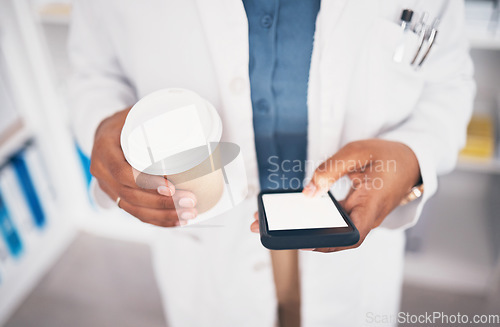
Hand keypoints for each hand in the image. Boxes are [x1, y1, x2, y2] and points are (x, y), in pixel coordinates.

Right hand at [90, 107, 197, 226]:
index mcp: (105, 150)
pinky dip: (156, 220)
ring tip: (189, 215)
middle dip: (162, 204)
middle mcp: (102, 172)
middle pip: (130, 196)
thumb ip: (156, 119)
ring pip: (134, 209)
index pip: (123, 173)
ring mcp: (108, 187)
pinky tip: (176, 221)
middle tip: (190, 201)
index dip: (147, 183)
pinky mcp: (118, 196)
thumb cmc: (126, 120)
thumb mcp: (136, 114)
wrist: (105, 131)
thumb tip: (193, 120)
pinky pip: (135, 213)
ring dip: (163, 216)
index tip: (171, 188)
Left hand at [250, 139, 420, 251]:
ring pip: (328, 229)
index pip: (350, 236)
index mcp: (373, 207)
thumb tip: (308, 192)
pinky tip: (290, 209)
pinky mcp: (352, 210)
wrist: (410, 160)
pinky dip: (309, 217)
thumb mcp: (359, 153)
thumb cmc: (389, 156)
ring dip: (300, 227)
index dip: (325, 242)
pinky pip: (330, 219)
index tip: (299, 240)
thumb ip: (332, 170)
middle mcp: (365, 217)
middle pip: (331, 236)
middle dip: (297, 235)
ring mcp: (358, 215)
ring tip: (267, 219)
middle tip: (263, 227)